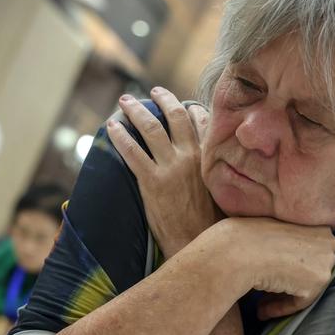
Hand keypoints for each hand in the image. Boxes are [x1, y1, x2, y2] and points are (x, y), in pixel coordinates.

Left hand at [107, 88, 221, 258]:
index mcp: (209, 158)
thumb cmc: (212, 223)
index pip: (202, 121)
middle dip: (163, 99)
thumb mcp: (223, 190)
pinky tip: (111, 127)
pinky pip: (132, 152)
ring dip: (136, 111)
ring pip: (151, 129)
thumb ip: (216, 172)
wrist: (197, 242)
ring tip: (125, 101)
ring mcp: (170, 168)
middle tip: (153, 91)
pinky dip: (120, 137)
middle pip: (176, 117)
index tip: (183, 104)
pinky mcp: (152, 182)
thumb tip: (213, 166)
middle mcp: (191, 157)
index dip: (190, 109)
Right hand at [189, 217, 334, 318]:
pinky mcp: (317, 282)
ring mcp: (326, 262)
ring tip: (260, 306)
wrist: (239, 249)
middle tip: (265, 295)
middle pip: (311, 270)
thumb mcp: (272, 229)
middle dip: (290, 283)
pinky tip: (261, 311)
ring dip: (283, 297)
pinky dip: (281, 308)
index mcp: (318, 224)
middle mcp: (329, 242)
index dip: (289, 267)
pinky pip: (300, 302)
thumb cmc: (246, 237)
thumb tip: (285, 261)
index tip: (271, 275)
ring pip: (306, 287)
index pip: (310, 253)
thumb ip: (287, 242)